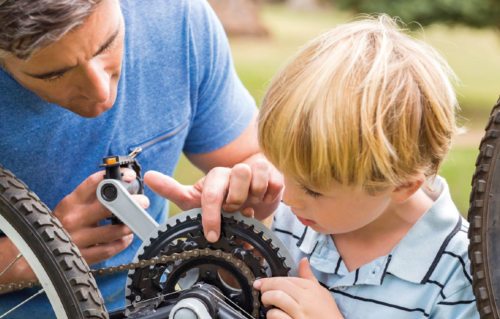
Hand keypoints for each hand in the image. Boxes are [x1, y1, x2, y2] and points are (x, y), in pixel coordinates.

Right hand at [54, 169, 148, 264]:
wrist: (37, 251)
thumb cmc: (63, 223)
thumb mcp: (72, 205)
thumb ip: (92, 195)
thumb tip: (123, 183)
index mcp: (71, 202)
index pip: (95, 184)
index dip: (116, 177)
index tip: (130, 176)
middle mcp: (74, 219)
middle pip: (108, 206)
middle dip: (130, 202)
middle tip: (143, 201)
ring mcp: (78, 239)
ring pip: (113, 230)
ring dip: (129, 225)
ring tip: (134, 222)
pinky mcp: (83, 256)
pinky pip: (109, 249)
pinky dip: (122, 242)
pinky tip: (126, 237)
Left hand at [144, 155, 282, 241]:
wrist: (254, 201)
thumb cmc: (225, 202)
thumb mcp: (197, 200)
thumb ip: (173, 190)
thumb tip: (148, 176)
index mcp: (215, 177)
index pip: (210, 193)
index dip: (211, 215)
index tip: (212, 235)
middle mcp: (234, 171)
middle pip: (237, 175)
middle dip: (236, 201)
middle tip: (235, 211)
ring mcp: (255, 171)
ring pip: (255, 176)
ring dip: (253, 196)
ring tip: (251, 204)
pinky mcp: (273, 175)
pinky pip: (273, 183)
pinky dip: (269, 196)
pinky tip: (264, 200)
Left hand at [253, 258, 343, 318]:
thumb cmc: (328, 314)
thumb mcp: (322, 292)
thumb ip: (309, 277)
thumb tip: (303, 260)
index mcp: (311, 289)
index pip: (287, 278)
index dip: (271, 279)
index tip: (262, 282)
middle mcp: (305, 299)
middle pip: (280, 285)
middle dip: (266, 286)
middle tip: (261, 290)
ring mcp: (300, 313)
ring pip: (277, 298)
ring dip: (267, 299)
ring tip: (266, 303)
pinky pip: (278, 316)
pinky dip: (271, 314)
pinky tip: (273, 315)